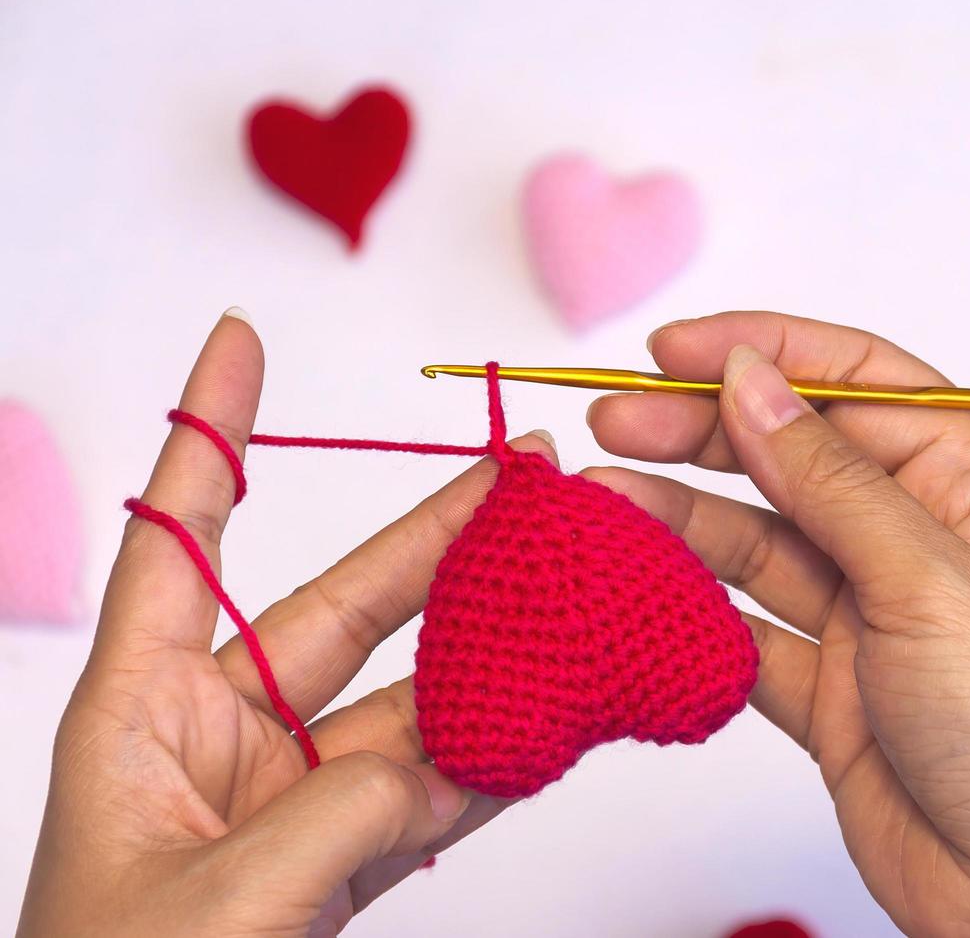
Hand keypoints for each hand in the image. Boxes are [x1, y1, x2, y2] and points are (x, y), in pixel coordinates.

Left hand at [20, 312, 554, 936]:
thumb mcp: (207, 910)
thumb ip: (337, 814)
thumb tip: (456, 748)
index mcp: (140, 716)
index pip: (178, 542)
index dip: (209, 435)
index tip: (238, 341)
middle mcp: (223, 741)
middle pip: (345, 608)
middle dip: (432, 533)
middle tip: (518, 470)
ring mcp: (298, 803)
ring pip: (418, 701)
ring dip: (498, 645)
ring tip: (575, 583)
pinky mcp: (352, 863)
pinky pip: (443, 789)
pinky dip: (509, 752)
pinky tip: (565, 704)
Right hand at [586, 312, 969, 936]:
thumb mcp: (933, 582)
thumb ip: (831, 482)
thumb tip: (754, 382)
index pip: (862, 385)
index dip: (769, 351)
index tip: (678, 349)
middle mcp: (920, 544)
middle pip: (796, 458)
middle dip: (705, 430)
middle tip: (616, 419)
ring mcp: (872, 619)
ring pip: (759, 543)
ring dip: (681, 516)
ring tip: (599, 495)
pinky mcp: (831, 692)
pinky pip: (743, 630)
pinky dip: (689, 608)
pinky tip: (636, 583)